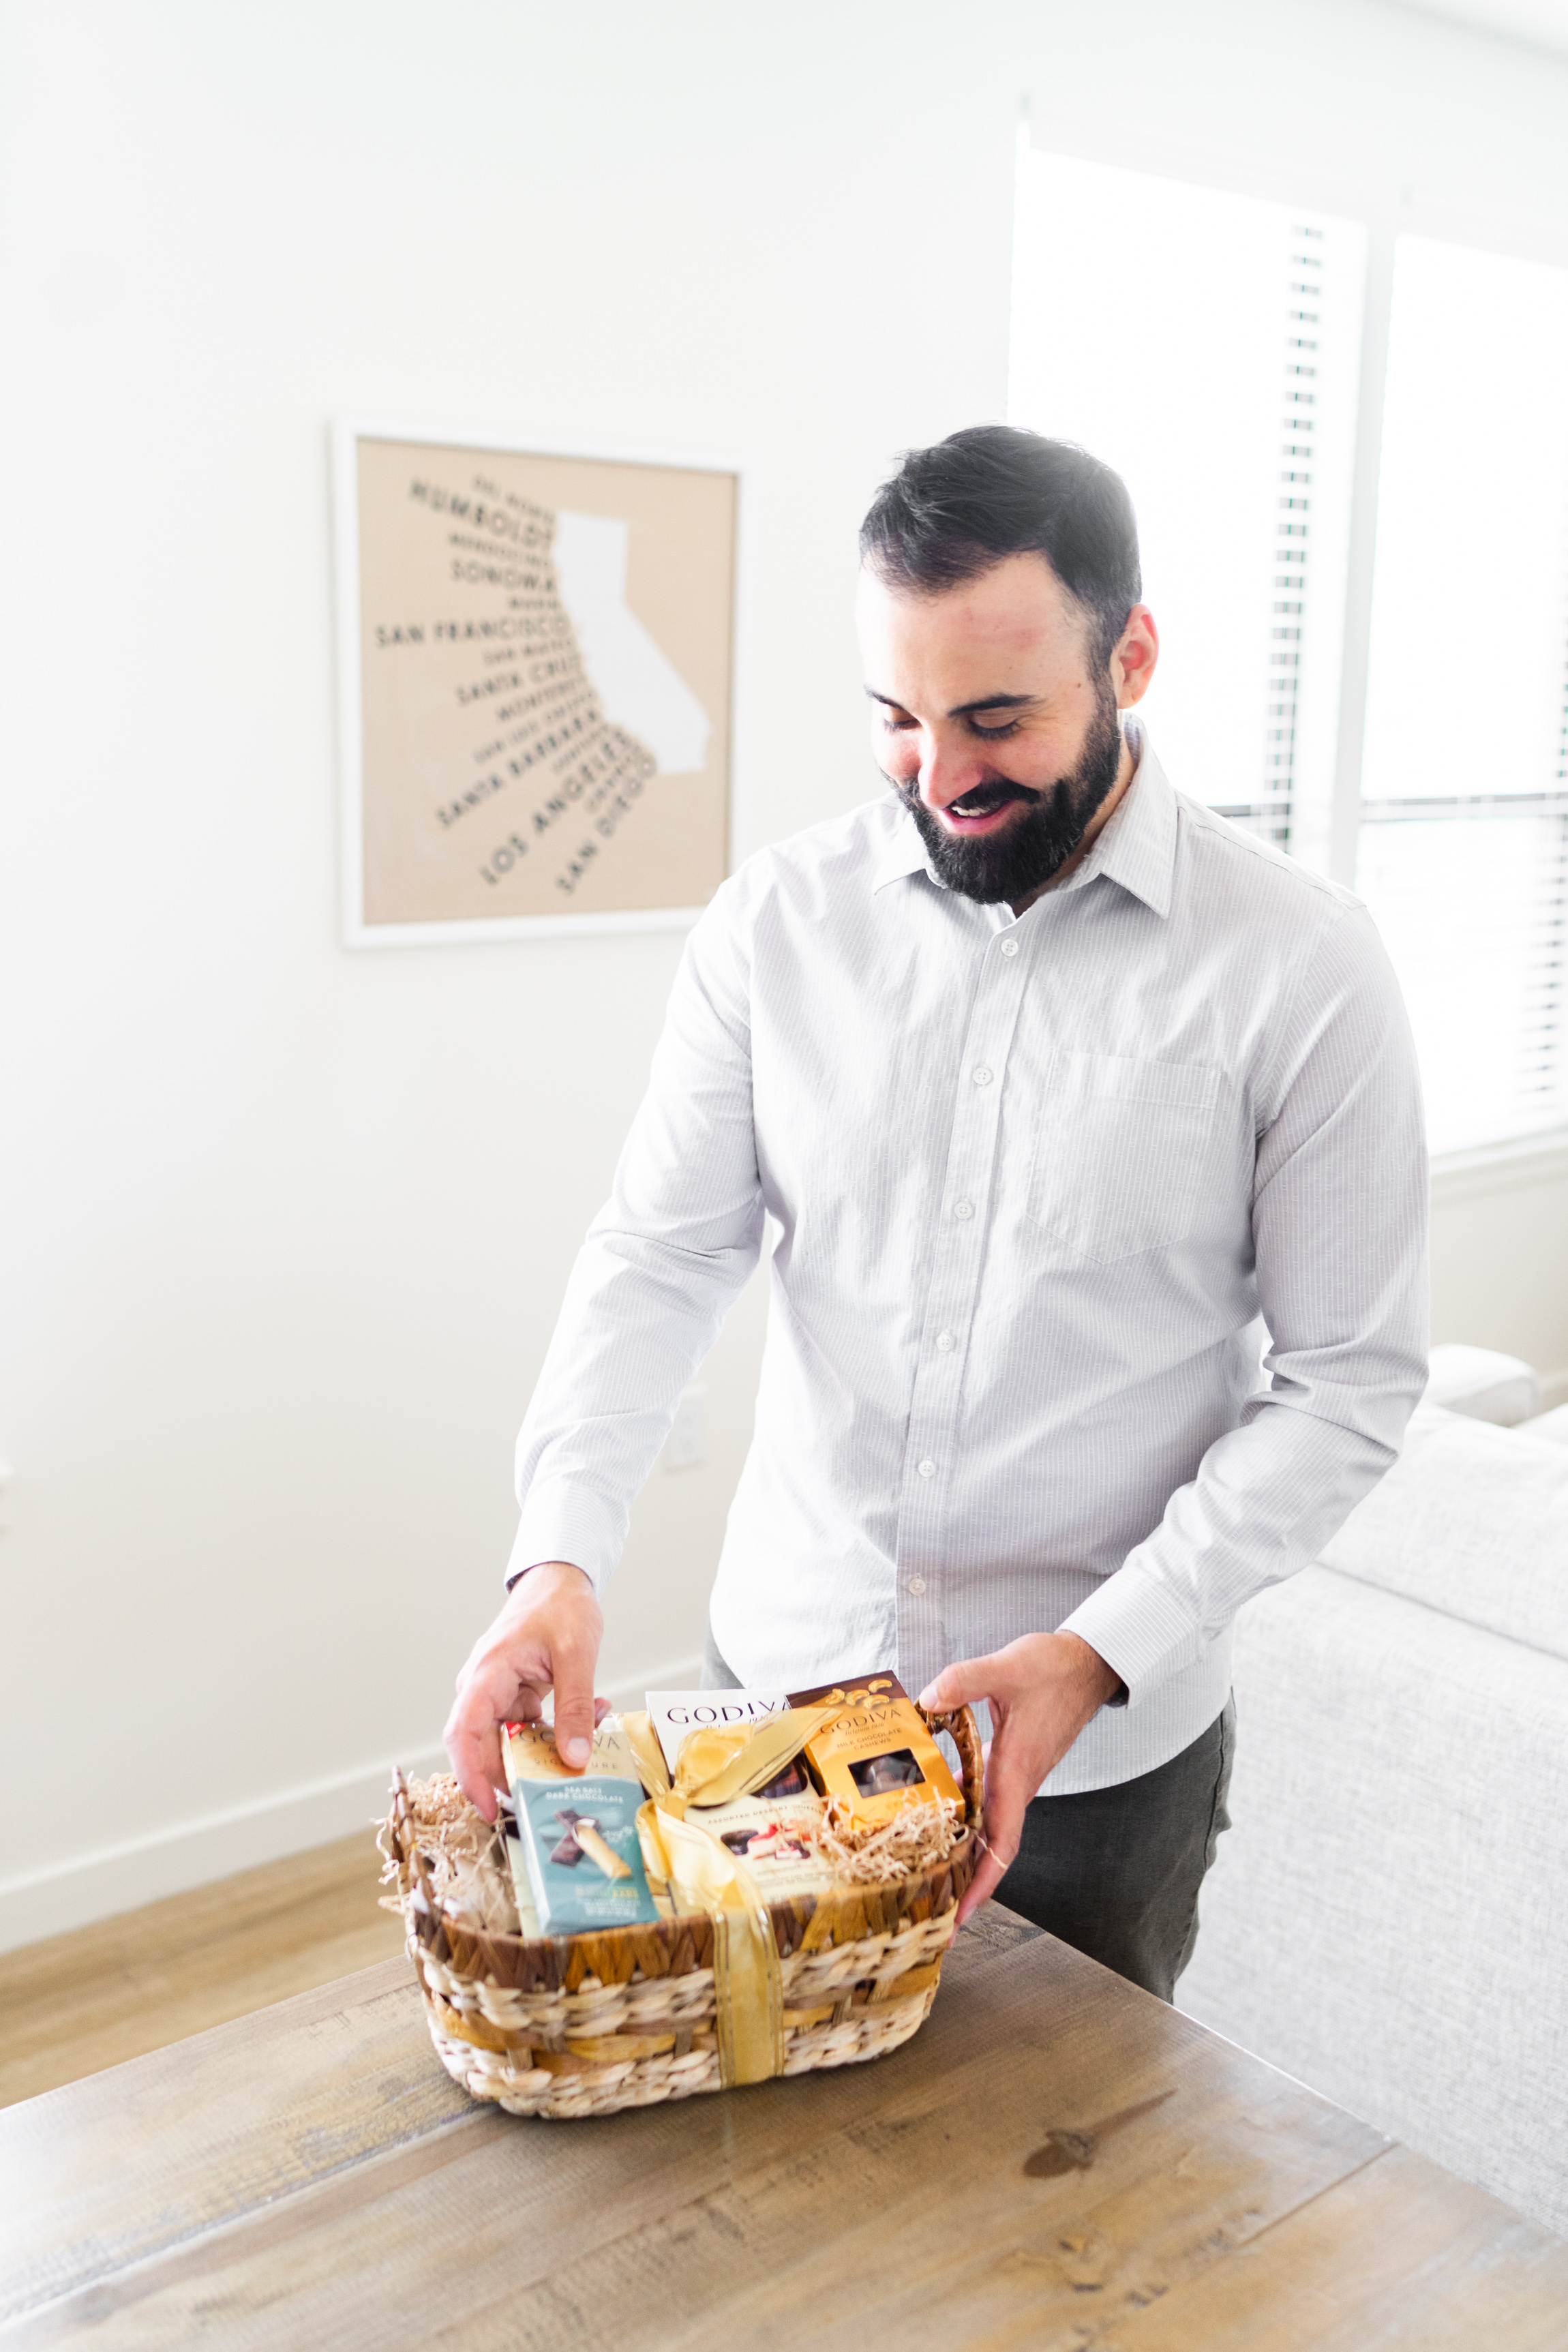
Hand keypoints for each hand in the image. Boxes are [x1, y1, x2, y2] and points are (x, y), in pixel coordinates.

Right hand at [444, 1562, 604, 1821]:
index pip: (465, 1732)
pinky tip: (589, 1721)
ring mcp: (498, 1694)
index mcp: (487, 1673)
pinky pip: (527, 1730)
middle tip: (546, 1798)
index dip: (472, 1774)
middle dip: (513, 1775)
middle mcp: (483, 1687)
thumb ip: (574, 1707)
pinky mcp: (515, 1697)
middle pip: (482, 1746)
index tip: (491, 1806)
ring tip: (581, 1754)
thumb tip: (574, 1757)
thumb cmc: (560, 1606)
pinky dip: (554, 1734)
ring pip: (509, 1742)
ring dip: (543, 1753)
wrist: (560, 1581)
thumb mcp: (576, 1655)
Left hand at [919, 1632, 1122, 1924]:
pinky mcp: (1015, 1765)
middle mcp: (1019, 1783)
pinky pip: (990, 1806)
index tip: (960, 1916)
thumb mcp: (1006, 1667)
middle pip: (992, 1849)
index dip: (981, 1883)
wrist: (1087, 1664)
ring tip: (929, 1878)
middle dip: (965, 1885)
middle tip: (931, 1914)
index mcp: (1017, 1771)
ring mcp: (1019, 1778)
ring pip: (990, 1830)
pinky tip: (940, 1818)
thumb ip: (964, 1682)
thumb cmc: (1055, 1669)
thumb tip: (927, 1700)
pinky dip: (967, 1822)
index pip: (1001, 1842)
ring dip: (965, 1857)